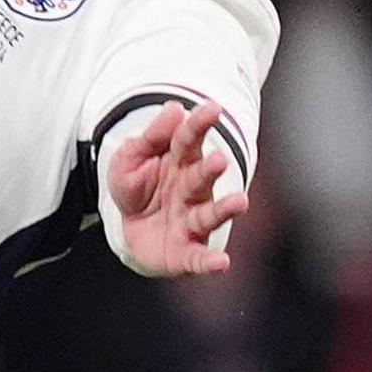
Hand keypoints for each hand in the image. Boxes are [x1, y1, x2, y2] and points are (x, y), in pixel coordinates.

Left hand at [103, 98, 242, 276]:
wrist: (130, 228)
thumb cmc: (137, 186)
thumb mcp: (130, 157)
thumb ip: (152, 136)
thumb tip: (175, 109)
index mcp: (179, 162)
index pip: (189, 139)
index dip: (200, 124)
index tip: (212, 108)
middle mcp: (191, 190)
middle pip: (201, 176)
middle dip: (210, 169)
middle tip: (219, 160)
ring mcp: (191, 220)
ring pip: (209, 214)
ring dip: (224, 210)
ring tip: (241, 203)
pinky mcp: (185, 251)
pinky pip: (198, 257)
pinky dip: (210, 261)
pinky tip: (222, 263)